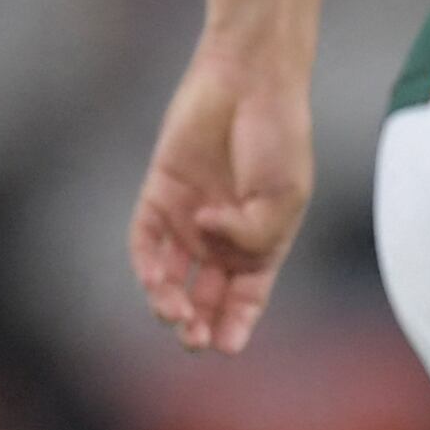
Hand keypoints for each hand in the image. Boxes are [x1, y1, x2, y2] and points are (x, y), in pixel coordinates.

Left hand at [129, 35, 316, 353]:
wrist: (251, 82)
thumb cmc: (279, 137)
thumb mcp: (284, 195)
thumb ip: (253, 230)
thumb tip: (208, 238)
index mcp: (261, 241)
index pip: (246, 297)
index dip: (236, 325)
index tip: (226, 347)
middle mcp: (221, 235)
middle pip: (205, 294)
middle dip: (199, 322)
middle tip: (193, 339)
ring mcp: (188, 216)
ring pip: (171, 274)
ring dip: (170, 300)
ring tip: (174, 315)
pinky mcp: (158, 193)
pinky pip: (145, 239)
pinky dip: (148, 264)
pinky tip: (157, 281)